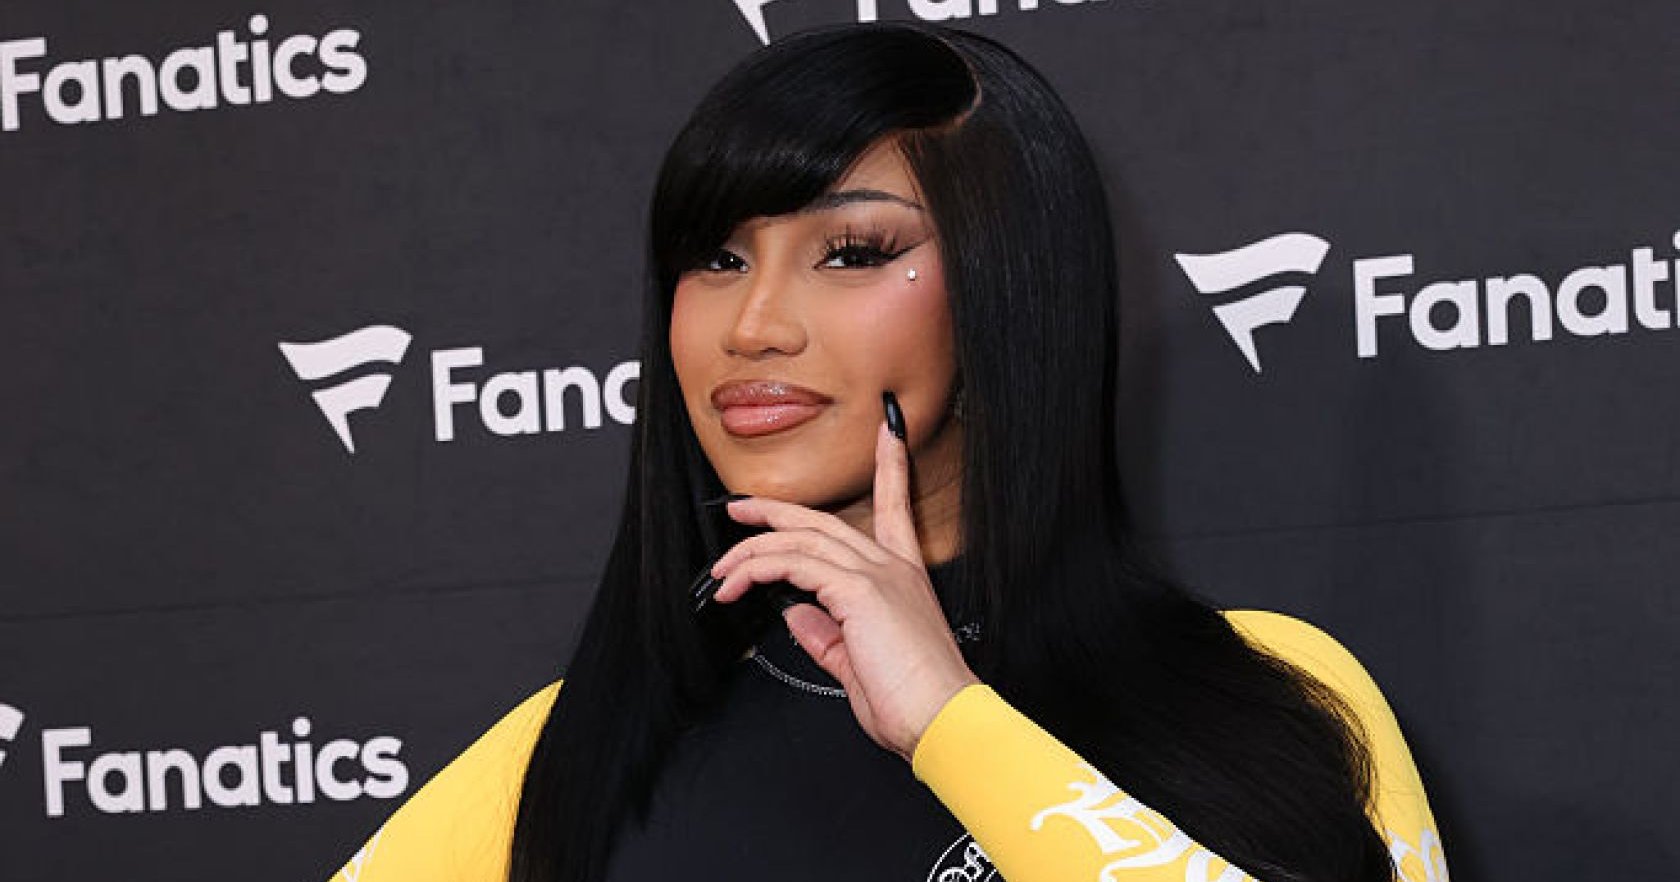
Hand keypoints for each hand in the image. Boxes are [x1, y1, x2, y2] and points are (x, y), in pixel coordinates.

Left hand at [708, 420, 979, 761]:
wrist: (940, 718)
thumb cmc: (912, 700)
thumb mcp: (857, 665)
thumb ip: (825, 637)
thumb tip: (795, 615)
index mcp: (901, 579)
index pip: (893, 509)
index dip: (891, 467)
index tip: (890, 433)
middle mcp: (892, 569)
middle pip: (824, 521)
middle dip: (777, 510)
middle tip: (740, 507)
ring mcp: (877, 575)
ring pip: (802, 538)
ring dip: (753, 549)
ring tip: (724, 568)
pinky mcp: (860, 591)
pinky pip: (796, 564)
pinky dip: (761, 568)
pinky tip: (740, 583)